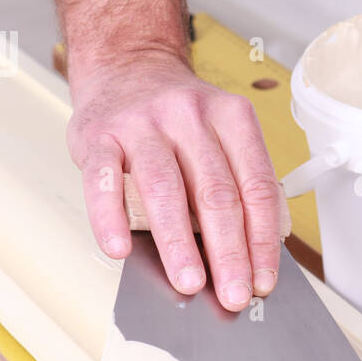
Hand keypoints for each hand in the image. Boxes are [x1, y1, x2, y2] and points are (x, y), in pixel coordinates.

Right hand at [67, 50, 282, 310]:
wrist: (127, 67)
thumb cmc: (179, 118)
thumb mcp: (221, 132)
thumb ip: (237, 181)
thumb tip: (254, 252)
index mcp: (231, 117)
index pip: (256, 186)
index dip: (262, 239)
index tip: (262, 279)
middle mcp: (189, 116)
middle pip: (215, 192)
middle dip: (228, 251)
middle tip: (233, 293)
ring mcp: (141, 124)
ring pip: (164, 190)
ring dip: (178, 243)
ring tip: (189, 281)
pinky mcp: (99, 135)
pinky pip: (104, 181)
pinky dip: (110, 218)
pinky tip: (120, 248)